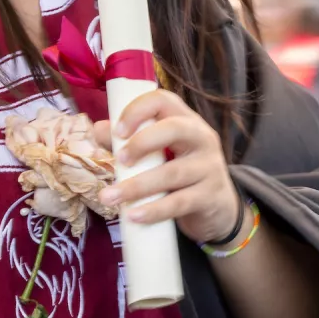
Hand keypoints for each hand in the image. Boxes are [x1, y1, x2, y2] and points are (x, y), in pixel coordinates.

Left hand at [94, 91, 242, 244]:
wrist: (219, 208)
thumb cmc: (181, 172)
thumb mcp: (159, 153)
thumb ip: (129, 141)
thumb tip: (99, 130)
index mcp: (186, 120)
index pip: (163, 101)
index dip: (137, 111)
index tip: (118, 131)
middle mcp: (202, 138)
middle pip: (174, 129)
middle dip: (142, 142)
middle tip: (119, 159)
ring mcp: (209, 167)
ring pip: (172, 173)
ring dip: (136, 186)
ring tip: (109, 197)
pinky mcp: (210, 196)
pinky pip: (179, 202)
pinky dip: (154, 210)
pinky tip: (133, 216)